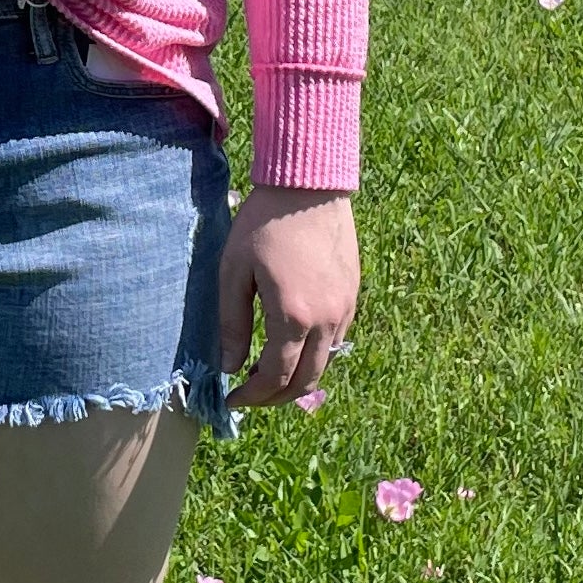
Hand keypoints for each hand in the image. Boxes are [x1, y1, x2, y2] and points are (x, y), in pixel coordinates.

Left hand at [218, 184, 357, 407]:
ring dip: (299, 378)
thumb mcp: (234, 269)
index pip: (275, 378)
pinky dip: (316, 354)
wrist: (308, 183)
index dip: (252, 396)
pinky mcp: (354, 295)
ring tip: (269, 371)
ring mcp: (346, 309)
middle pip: (307, 382)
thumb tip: (229, 366)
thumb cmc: (264, 222)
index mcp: (294, 317)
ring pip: (327, 364)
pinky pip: (338, 339)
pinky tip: (294, 342)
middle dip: (276, 398)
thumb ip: (231, 322)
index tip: (232, 399)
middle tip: (251, 395)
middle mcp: (327, 321)